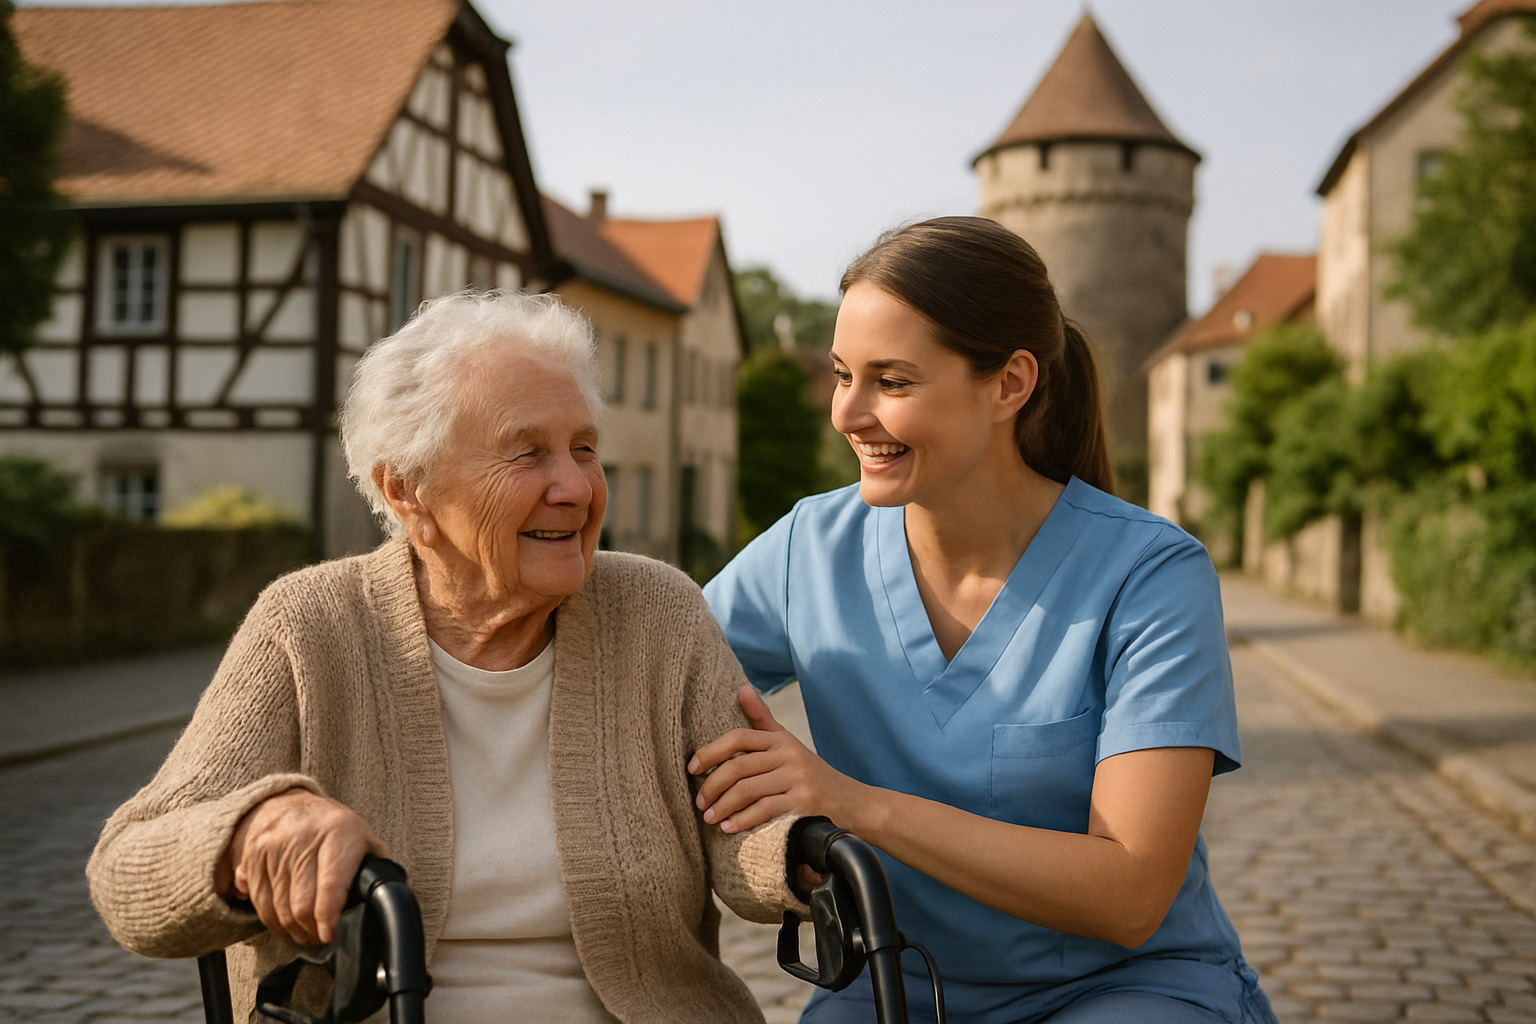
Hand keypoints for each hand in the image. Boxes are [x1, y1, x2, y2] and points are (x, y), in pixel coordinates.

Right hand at [217, 789, 389, 945]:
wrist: (288, 803)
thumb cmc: (334, 829)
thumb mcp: (364, 838)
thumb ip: (377, 867)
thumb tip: (385, 898)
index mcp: (338, 833)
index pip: (330, 885)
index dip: (328, 916)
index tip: (328, 935)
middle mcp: (303, 838)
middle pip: (301, 902)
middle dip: (310, 930)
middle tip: (318, 937)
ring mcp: (274, 846)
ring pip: (277, 906)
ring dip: (289, 929)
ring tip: (303, 934)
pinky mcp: (252, 855)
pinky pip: (258, 899)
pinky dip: (270, 918)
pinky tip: (283, 922)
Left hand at [688, 685, 869, 833]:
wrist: (854, 804)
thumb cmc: (813, 775)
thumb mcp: (789, 745)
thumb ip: (763, 720)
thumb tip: (741, 688)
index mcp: (781, 740)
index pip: (739, 737)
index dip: (710, 751)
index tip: (692, 768)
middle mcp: (790, 755)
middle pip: (738, 766)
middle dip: (712, 786)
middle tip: (699, 802)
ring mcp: (798, 779)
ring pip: (747, 789)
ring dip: (723, 806)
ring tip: (709, 818)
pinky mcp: (804, 803)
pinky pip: (765, 810)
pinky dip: (742, 820)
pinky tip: (729, 828)